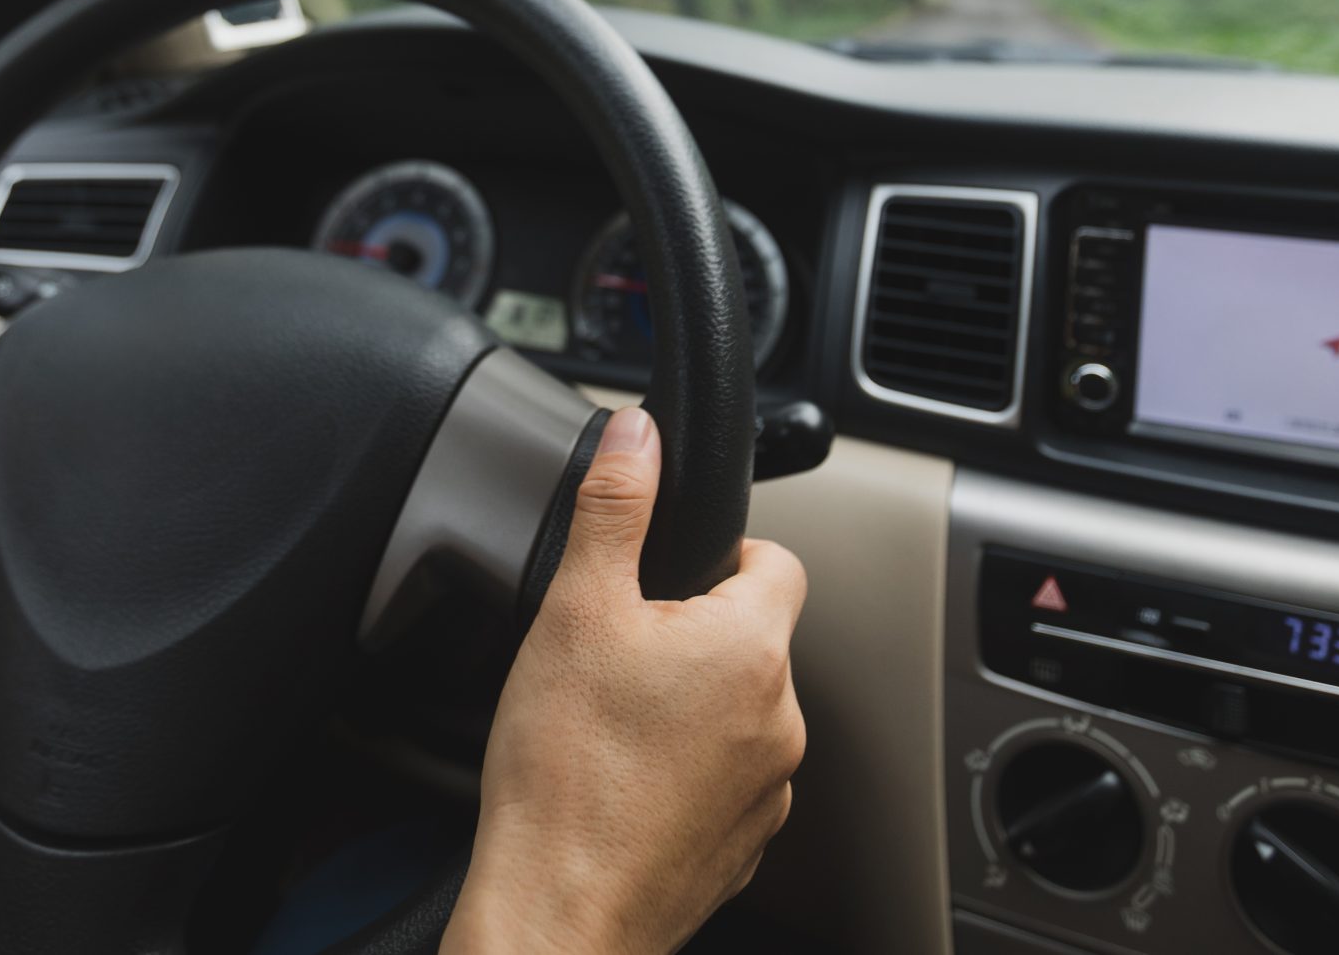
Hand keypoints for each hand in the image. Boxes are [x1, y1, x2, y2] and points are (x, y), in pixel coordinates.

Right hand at [442, 406, 808, 954]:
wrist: (557, 915)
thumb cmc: (564, 774)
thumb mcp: (575, 609)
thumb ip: (616, 507)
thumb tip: (640, 432)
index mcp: (753, 648)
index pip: (778, 560)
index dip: (722, 553)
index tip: (668, 575)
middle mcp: (780, 721)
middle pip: (752, 640)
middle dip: (691, 635)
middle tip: (614, 655)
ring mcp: (767, 793)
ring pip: (737, 715)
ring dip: (688, 707)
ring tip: (609, 724)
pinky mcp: (741, 849)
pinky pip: (723, 785)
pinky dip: (681, 775)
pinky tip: (618, 782)